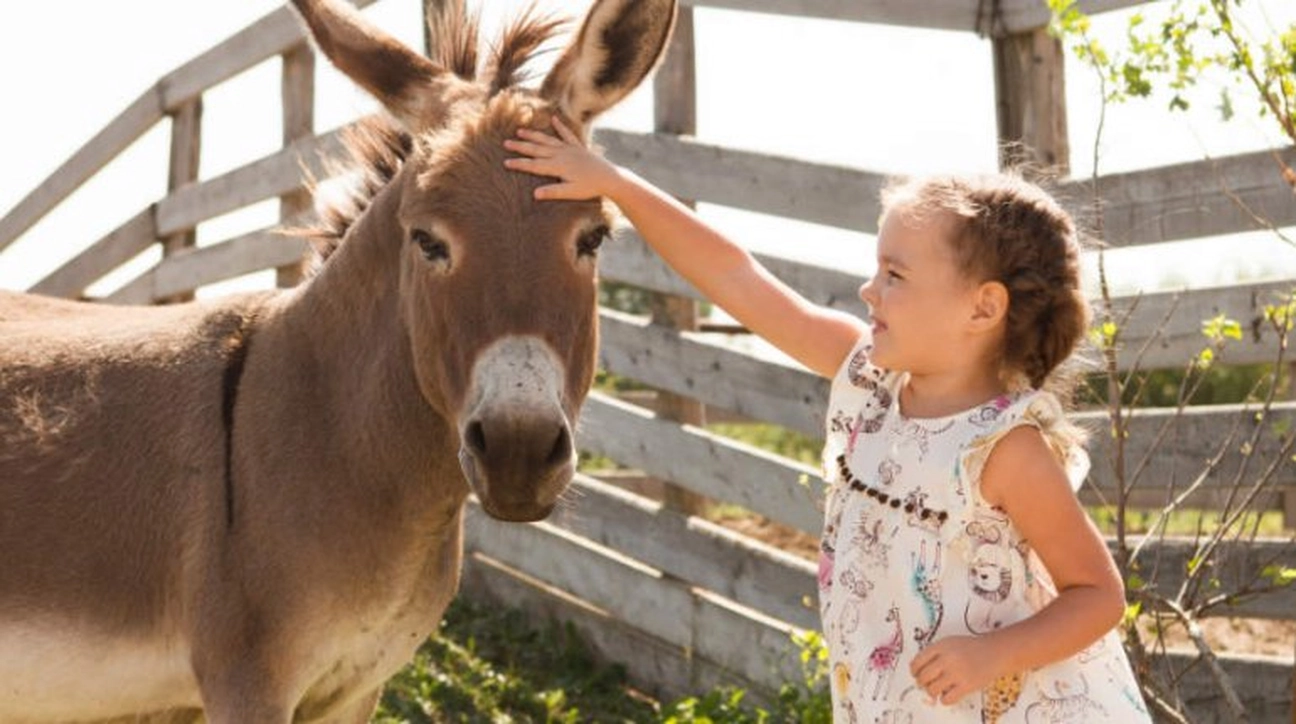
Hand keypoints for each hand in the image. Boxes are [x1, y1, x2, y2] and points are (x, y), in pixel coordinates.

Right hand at [503, 117, 620, 200]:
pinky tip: (553, 119)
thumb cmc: (590, 187)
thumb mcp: (571, 193)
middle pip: (536, 149)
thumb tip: (535, 194)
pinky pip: (567, 134)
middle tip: (505, 143)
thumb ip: (553, 192)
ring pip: (547, 140)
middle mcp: (561, 154)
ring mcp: (569, 149)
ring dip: (533, 135)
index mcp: (557, 166)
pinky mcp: (578, 147)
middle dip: (520, 146)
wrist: (610, 177)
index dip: (519, 164)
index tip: (505, 162)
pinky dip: (560, 127)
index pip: (533, 165)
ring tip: (520, 130)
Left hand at [909, 635, 1010, 705]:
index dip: (914, 670)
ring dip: (932, 691)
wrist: (994, 652)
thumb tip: (918, 670)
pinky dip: (944, 699)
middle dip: (922, 682)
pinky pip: (947, 699)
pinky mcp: (967, 686)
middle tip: (926, 683)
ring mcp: (957, 673)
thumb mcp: (949, 642)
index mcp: (940, 647)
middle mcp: (947, 659)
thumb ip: (934, 653)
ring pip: (932, 689)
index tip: (916, 674)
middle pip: (923, 677)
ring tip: (937, 689)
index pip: (917, 662)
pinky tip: (948, 694)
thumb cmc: (970, 648)